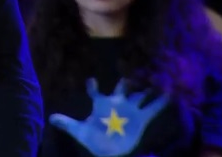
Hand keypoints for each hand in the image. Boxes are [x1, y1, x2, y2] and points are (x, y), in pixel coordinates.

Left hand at [49, 78, 168, 156]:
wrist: (109, 152)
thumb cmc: (93, 140)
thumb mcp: (79, 131)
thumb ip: (67, 123)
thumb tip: (51, 119)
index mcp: (100, 104)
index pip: (94, 91)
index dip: (92, 86)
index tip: (91, 80)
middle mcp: (116, 103)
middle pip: (121, 87)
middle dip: (126, 81)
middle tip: (131, 71)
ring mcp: (129, 110)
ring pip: (139, 95)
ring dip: (147, 88)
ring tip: (156, 78)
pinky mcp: (141, 119)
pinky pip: (153, 108)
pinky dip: (161, 101)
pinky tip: (170, 93)